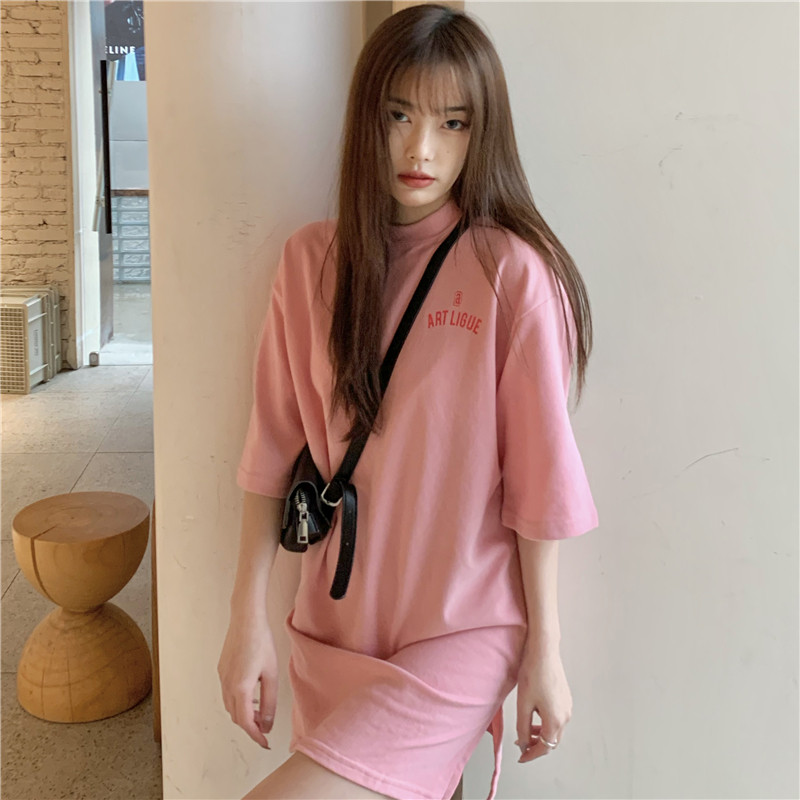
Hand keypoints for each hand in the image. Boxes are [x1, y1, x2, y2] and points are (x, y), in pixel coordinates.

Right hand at [217, 612, 278, 748]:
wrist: (246, 619)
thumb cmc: (261, 642)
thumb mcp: (271, 674)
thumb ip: (269, 702)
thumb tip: (266, 724)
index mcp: (240, 688)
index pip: (245, 722)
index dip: (255, 736)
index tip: (265, 743)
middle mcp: (226, 685)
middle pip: (236, 716)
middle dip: (250, 726)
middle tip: (265, 728)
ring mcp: (222, 677)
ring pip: (230, 706)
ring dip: (243, 713)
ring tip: (260, 712)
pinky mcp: (221, 669)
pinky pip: (228, 693)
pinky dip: (238, 701)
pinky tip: (251, 694)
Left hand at [515, 643, 571, 762]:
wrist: (544, 651)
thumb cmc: (533, 674)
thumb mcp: (523, 704)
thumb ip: (524, 728)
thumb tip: (524, 744)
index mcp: (555, 720)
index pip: (544, 747)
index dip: (531, 755)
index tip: (521, 757)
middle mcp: (565, 716)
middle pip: (552, 741)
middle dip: (537, 745)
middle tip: (522, 744)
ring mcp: (567, 706)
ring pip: (555, 730)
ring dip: (542, 734)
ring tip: (526, 730)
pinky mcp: (566, 698)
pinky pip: (557, 718)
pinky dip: (546, 723)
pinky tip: (534, 715)